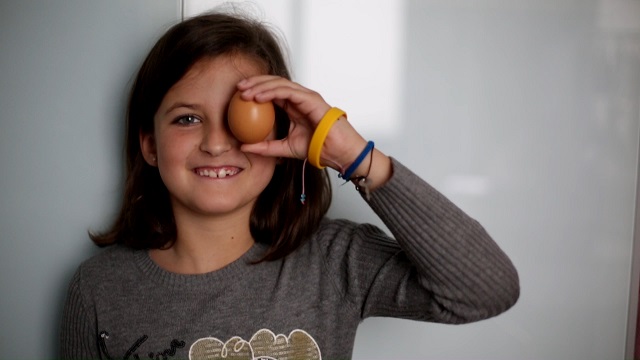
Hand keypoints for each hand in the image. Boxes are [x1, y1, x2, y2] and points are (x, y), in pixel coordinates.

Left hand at [236, 76, 391, 189]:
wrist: (337, 152)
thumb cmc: (316, 149)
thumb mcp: (284, 148)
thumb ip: (265, 147)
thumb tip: (243, 147)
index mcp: (293, 106)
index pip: (271, 92)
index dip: (254, 91)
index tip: (238, 96)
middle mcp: (298, 98)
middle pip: (273, 83)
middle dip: (254, 83)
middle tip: (238, 88)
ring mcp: (305, 96)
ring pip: (278, 83)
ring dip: (260, 85)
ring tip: (245, 91)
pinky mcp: (310, 98)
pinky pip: (287, 91)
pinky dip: (271, 92)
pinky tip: (258, 97)